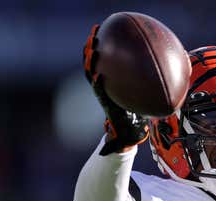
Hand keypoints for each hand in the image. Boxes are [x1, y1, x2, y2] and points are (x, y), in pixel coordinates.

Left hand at [83, 24, 149, 154]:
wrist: (124, 131)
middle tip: (92, 43)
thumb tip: (105, 155)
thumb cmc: (124, 136)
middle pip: (94, 71)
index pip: (100, 92)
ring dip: (96, 48)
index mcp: (107, 104)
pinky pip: (110, 64)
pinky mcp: (112, 83)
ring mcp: (107, 86)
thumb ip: (112, 148)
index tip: (98, 75)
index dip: (98, 83)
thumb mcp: (119, 142)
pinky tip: (114, 37)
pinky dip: (110, 51)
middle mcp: (104, 92)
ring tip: (97, 31)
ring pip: (99, 63)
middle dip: (92, 58)